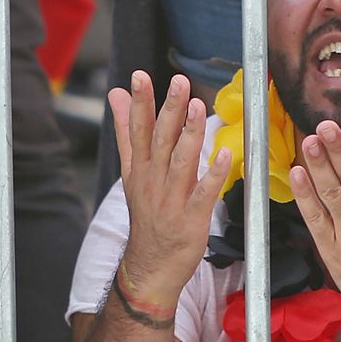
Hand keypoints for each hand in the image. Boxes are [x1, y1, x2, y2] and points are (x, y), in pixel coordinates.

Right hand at [110, 72, 231, 304]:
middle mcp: (152, 182)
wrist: (150, 266)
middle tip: (178, 81)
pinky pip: (203, 194)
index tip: (140, 76)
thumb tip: (116, 95)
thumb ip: (126, 132)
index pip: (137, 130)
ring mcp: (171, 201)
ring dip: (190, 134)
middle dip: (168, 110)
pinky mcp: (191, 220)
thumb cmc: (147, 215)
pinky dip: (213, 175)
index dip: (140, 102)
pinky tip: (224, 155)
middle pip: (160, 141)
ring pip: (180, 162)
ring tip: (198, 107)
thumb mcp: (131, 173)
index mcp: (139, 169)